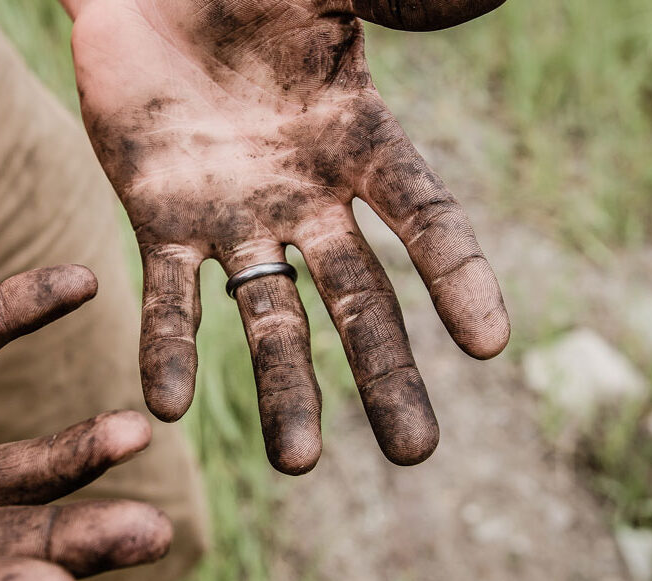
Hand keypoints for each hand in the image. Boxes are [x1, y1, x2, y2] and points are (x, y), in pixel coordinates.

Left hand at [71, 0, 509, 472]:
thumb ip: (390, 0)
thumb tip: (472, 0)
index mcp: (358, 139)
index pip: (423, 216)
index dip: (457, 275)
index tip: (491, 344)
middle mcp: (305, 196)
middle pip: (358, 297)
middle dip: (385, 373)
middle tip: (415, 452)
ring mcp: (235, 218)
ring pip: (268, 316)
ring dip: (283, 388)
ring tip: (294, 463)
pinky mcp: (161, 222)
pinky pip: (168, 296)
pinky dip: (169, 348)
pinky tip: (167, 407)